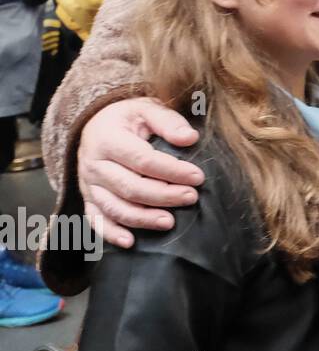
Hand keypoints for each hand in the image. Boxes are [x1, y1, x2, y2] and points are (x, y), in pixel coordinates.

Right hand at [78, 98, 202, 247]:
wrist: (95, 124)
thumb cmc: (127, 118)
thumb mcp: (146, 108)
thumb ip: (168, 121)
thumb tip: (190, 138)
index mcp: (107, 139)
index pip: (143, 160)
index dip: (172, 171)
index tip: (198, 177)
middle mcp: (94, 164)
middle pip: (130, 187)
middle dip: (163, 196)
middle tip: (191, 197)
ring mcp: (88, 185)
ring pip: (115, 208)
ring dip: (143, 218)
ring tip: (169, 222)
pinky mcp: (88, 199)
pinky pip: (96, 220)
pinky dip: (111, 233)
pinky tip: (130, 242)